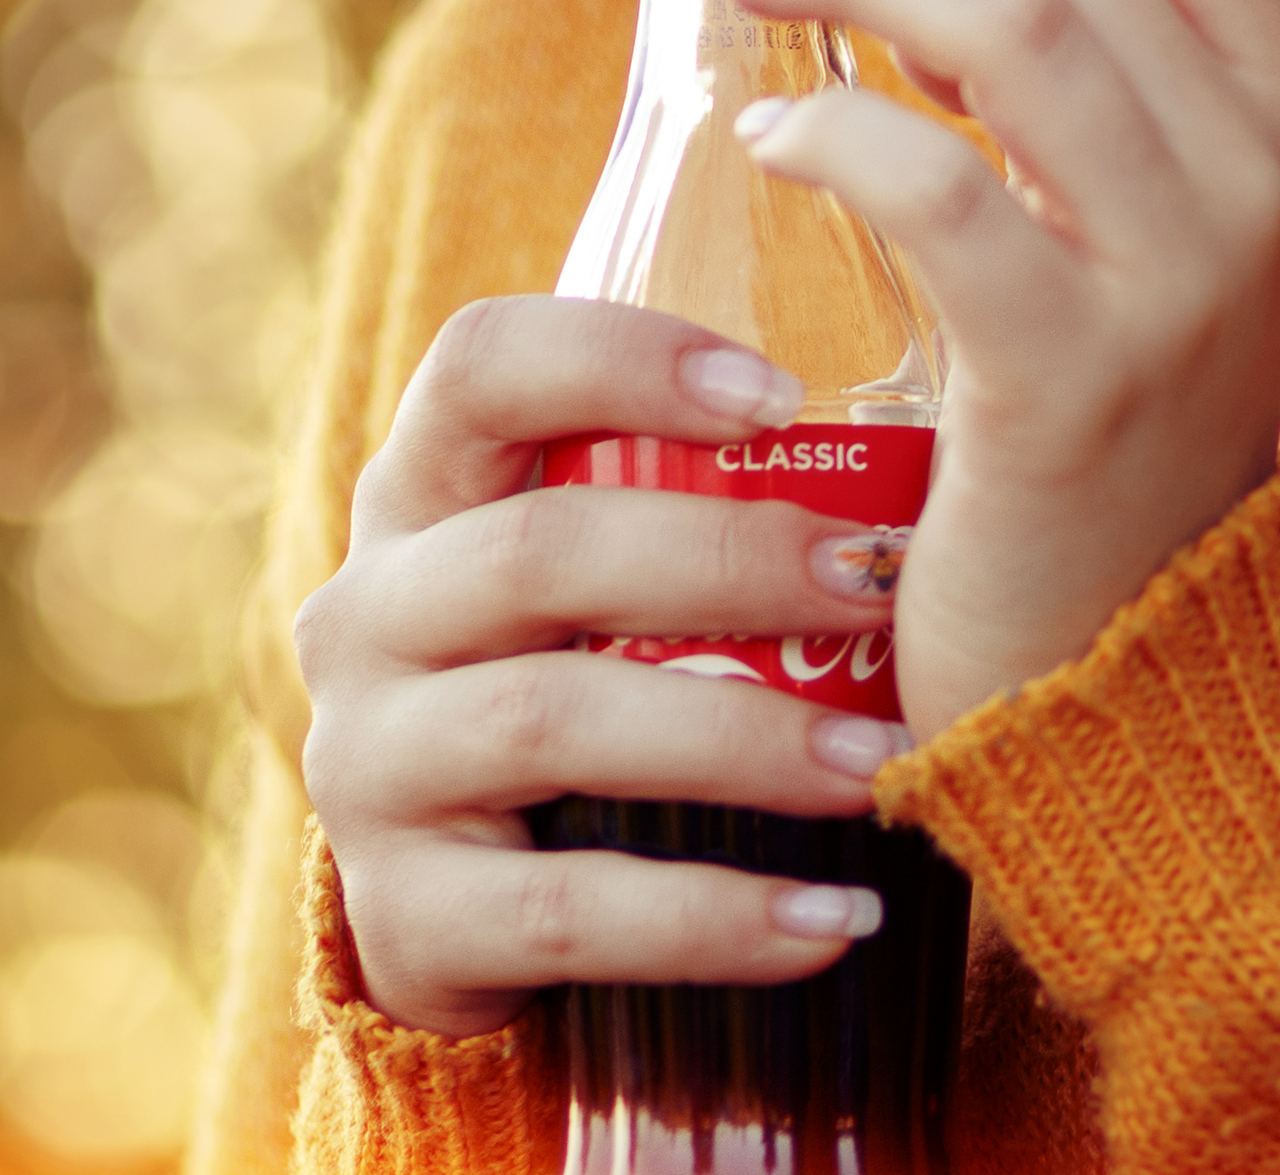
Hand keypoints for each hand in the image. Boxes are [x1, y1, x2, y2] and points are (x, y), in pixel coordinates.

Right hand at [291, 298, 919, 1038]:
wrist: (448, 914)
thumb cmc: (567, 688)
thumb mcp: (583, 583)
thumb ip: (684, 505)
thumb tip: (913, 464)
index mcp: (419, 495)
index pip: (480, 368)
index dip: (621, 358)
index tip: (782, 395)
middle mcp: (367, 615)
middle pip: (537, 549)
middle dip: (730, 558)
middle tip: (881, 582)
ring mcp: (367, 769)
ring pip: (551, 722)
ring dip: (742, 739)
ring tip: (881, 764)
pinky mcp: (400, 917)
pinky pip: (567, 913)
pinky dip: (712, 919)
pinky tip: (830, 920)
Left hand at [709, 0, 1279, 737]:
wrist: (1136, 681)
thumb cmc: (1088, 424)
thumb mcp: (1129, 218)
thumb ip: (1070, 72)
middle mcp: (1261, 163)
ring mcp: (1184, 274)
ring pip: (1008, 15)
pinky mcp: (1077, 382)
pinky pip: (943, 190)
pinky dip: (835, 129)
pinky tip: (771, 135)